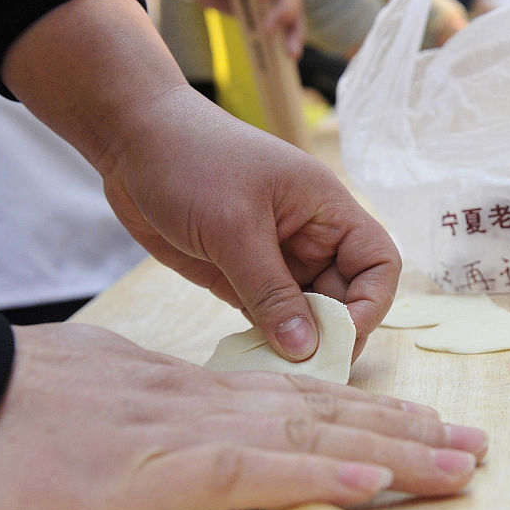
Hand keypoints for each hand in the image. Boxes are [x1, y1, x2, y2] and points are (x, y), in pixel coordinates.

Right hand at [0, 323, 486, 509]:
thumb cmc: (6, 411)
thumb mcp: (97, 404)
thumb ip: (152, 415)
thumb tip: (184, 428)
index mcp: (192, 394)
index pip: (297, 398)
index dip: (364, 411)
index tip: (417, 424)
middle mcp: (208, 405)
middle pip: (327, 411)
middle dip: (406, 428)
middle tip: (473, 443)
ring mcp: (189, 434)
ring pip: (313, 433)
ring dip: (394, 449)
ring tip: (460, 461)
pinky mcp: (162, 471)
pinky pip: (257, 470)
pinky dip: (319, 472)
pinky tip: (373, 478)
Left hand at [3, 0, 397, 361]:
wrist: (130, 138)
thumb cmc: (190, 161)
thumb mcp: (234, 228)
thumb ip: (270, 293)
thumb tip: (307, 349)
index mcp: (327, 210)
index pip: (378, 264)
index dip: (369, 304)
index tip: (338, 338)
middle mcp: (310, 237)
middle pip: (346, 297)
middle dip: (333, 334)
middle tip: (307, 371)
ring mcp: (275, 258)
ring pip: (306, 314)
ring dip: (298, 343)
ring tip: (278, 371)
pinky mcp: (240, 275)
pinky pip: (268, 317)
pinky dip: (267, 340)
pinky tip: (254, 360)